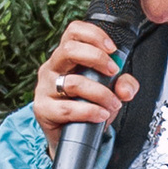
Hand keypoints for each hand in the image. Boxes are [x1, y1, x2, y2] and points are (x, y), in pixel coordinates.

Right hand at [32, 16, 139, 144]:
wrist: (70, 137)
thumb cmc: (87, 106)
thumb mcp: (109, 92)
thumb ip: (123, 85)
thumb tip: (126, 89)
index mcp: (65, 57)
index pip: (73, 31)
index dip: (94, 35)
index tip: (112, 49)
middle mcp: (51, 68)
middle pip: (69, 49)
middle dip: (97, 58)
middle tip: (113, 72)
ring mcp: (44, 88)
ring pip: (73, 82)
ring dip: (100, 93)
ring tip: (113, 104)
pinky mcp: (42, 109)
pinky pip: (67, 108)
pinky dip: (89, 112)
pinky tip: (101, 115)